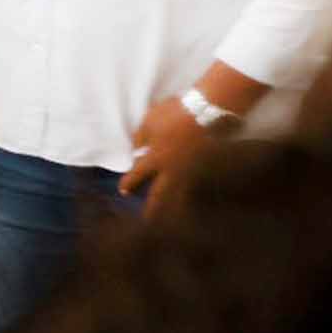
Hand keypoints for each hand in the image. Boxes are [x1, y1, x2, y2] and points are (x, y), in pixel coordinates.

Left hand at [119, 93, 221, 209]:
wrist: (208, 111)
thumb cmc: (174, 114)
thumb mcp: (149, 122)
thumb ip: (141, 139)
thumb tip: (137, 154)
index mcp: (155, 158)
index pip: (137, 176)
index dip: (129, 184)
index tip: (123, 191)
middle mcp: (173, 170)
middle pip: (160, 197)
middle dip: (153, 211)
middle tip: (148, 221)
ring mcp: (192, 171)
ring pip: (180, 197)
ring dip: (172, 207)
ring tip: (167, 217)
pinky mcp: (206, 169)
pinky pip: (195, 187)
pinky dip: (190, 196)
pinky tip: (187, 200)